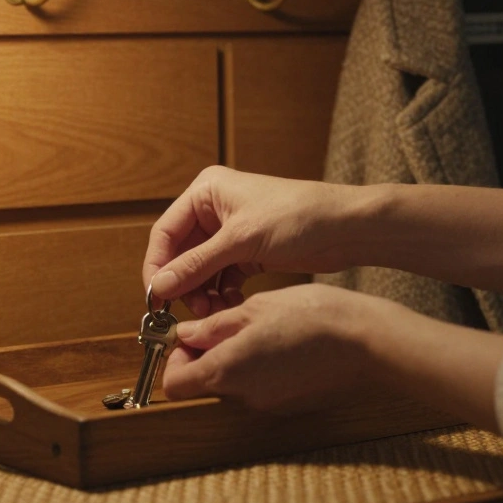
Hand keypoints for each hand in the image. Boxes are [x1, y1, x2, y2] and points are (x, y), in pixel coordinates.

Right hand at [144, 166, 364, 316]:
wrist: (345, 228)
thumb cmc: (298, 216)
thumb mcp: (241, 240)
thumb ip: (197, 264)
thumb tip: (160, 285)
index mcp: (206, 192)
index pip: (165, 232)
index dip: (157, 265)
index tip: (156, 297)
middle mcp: (214, 209)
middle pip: (181, 254)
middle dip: (184, 284)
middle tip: (194, 310)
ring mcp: (230, 232)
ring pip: (200, 269)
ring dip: (202, 293)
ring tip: (214, 311)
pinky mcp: (246, 252)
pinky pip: (220, 277)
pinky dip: (221, 293)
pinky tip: (230, 304)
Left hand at [161, 283, 398, 413]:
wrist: (366, 342)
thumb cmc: (314, 316)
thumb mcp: (256, 308)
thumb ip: (215, 326)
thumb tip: (187, 333)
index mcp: (227, 370)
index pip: (174, 384)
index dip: (175, 360)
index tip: (190, 336)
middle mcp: (243, 397)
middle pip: (203, 385)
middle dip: (207, 356)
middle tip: (226, 325)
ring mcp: (267, 406)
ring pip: (233, 386)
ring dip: (235, 361)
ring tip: (260, 329)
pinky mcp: (288, 406)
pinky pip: (260, 389)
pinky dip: (261, 370)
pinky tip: (282, 344)